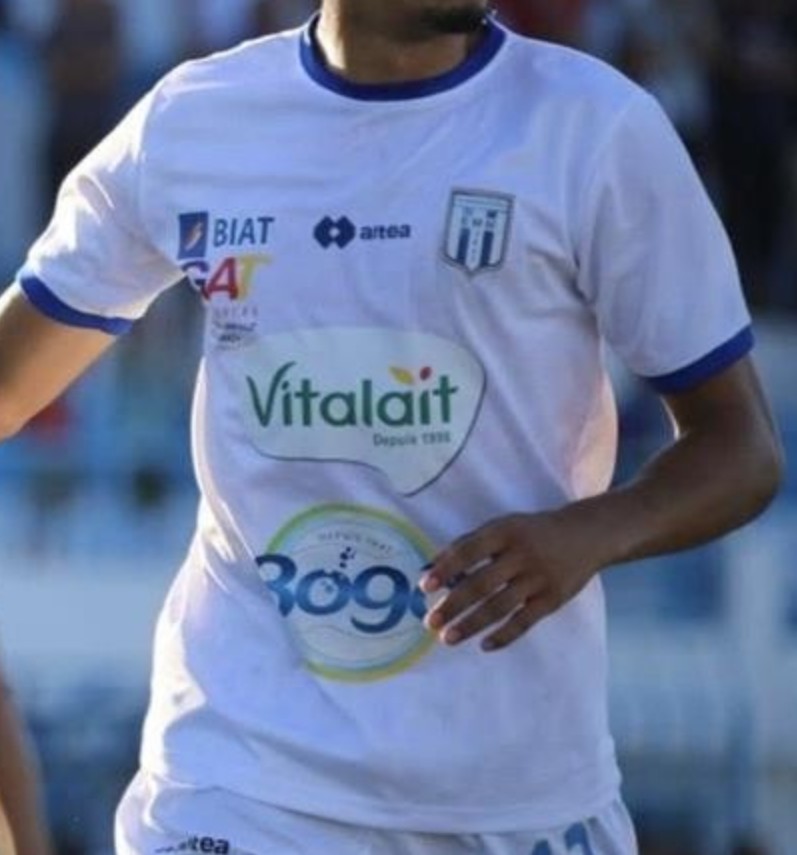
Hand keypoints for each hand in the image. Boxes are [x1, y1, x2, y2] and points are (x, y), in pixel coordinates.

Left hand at [420, 510, 602, 651]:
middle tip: (430, 622)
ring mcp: (539, 578)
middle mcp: (521, 554)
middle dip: (453, 604)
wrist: (586, 535)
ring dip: (472, 624)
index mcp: (505, 531)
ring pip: (500, 606)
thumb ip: (468, 544)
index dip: (446, 568)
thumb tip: (431, 567)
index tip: (425, 586)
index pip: (469, 550)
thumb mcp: (503, 527)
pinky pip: (525, 621)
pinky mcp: (553, 599)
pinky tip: (484, 645)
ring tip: (448, 638)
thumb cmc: (532, 532)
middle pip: (481, 583)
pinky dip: (504, 635)